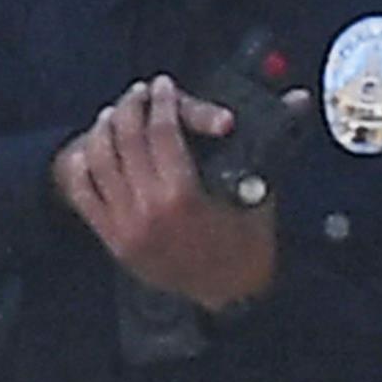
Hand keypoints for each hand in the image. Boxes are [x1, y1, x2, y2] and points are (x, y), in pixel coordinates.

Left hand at [52, 74, 277, 310]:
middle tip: (140, 93)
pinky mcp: (112, 239)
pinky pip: (83, 193)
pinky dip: (84, 166)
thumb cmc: (248, 245)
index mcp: (182, 197)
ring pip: (100, 160)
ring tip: (115, 114)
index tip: (164, 85)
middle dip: (132, 107)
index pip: (161, 132)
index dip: (162, 101)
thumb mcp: (259, 194)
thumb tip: (298, 98)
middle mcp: (148, 210)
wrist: (229, 296)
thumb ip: (266, 145)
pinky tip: (94, 148)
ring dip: (106, 129)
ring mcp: (125, 226)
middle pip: (126, 138)